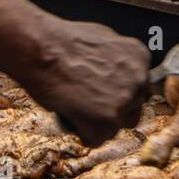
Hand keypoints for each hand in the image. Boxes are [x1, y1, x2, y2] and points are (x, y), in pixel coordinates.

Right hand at [19, 20, 151, 146]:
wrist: (38, 48)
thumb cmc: (59, 41)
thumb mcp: (100, 38)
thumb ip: (115, 59)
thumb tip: (114, 71)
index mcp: (139, 57)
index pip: (137, 88)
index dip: (114, 93)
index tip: (98, 91)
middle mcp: (138, 80)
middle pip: (131, 111)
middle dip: (109, 111)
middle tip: (85, 103)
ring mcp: (124, 102)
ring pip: (114, 128)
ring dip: (95, 124)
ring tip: (73, 106)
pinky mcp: (106, 121)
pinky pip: (95, 140)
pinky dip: (80, 132)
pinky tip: (68, 115)